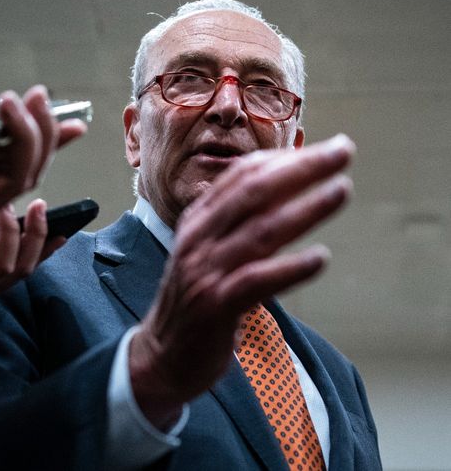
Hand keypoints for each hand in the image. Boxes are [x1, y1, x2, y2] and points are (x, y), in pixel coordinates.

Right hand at [129, 134, 354, 428]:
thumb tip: (283, 192)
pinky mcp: (215, 307)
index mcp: (197, 222)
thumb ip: (235, 224)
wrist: (161, 355)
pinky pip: (257, 281)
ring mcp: (205, 272)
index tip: (324, 149)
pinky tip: (321, 258)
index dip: (283, 158)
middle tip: (343, 151)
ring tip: (342, 191)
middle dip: (302, 168)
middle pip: (254, 193)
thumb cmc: (195, 301)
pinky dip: (291, 268)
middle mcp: (198, 240)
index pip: (240, 177)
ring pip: (261, 231)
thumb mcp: (207, 252)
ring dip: (306, 209)